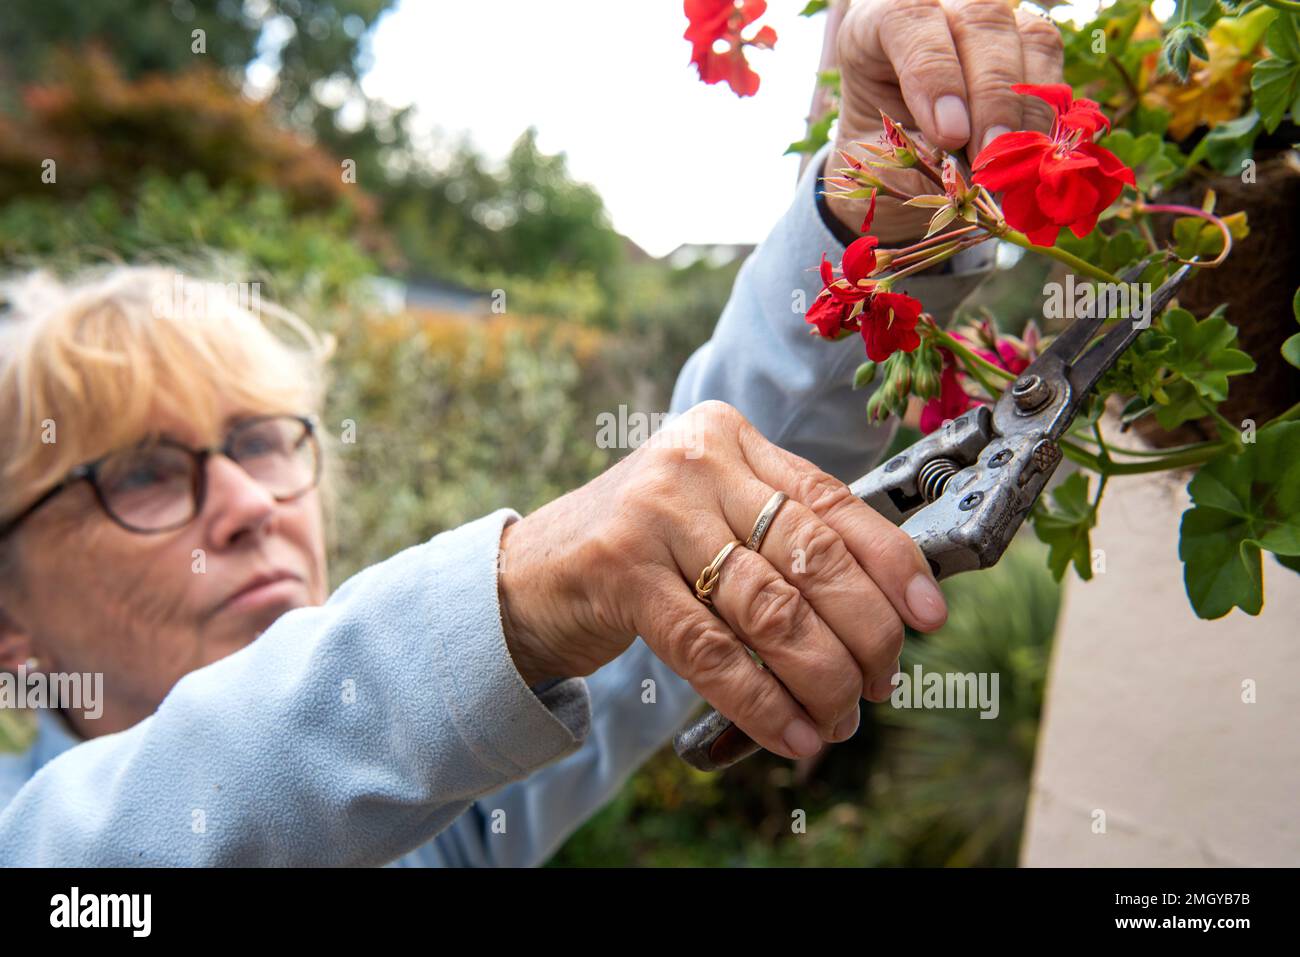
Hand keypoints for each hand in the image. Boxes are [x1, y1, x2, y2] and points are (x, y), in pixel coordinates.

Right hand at [497, 401, 947, 759]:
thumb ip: (777, 537)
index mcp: (730, 439)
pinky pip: (712, 650)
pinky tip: (790, 734)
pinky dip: (761, 701)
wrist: (529, 573)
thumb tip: (882, 610)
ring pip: (769, 607)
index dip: (891, 563)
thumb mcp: (710, 518)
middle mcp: (695, 462)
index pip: (832, 500)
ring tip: (840, 719)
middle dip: (864, 632)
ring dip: (819, 676)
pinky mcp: (619, 572)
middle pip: (811, 554)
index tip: (930, 616)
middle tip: (882, 682)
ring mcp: (654, 513)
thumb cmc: (639, 550)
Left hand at [825, 0, 1064, 243]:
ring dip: (1025, 106)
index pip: (910, 18)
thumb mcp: (872, 160)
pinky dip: (1044, 112)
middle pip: (980, 20)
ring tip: (1011, 162)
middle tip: (988, 154)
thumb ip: (910, 158)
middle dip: (991, 93)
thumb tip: (965, 173)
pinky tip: (1028, 153)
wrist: (892, 160)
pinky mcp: (1026, 43)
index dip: (935, 74)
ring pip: (1028, 36)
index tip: (949, 134)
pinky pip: (1051, 64)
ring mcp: (988, 22)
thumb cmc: (873, 153)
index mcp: (875, 25)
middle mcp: (939, 8)